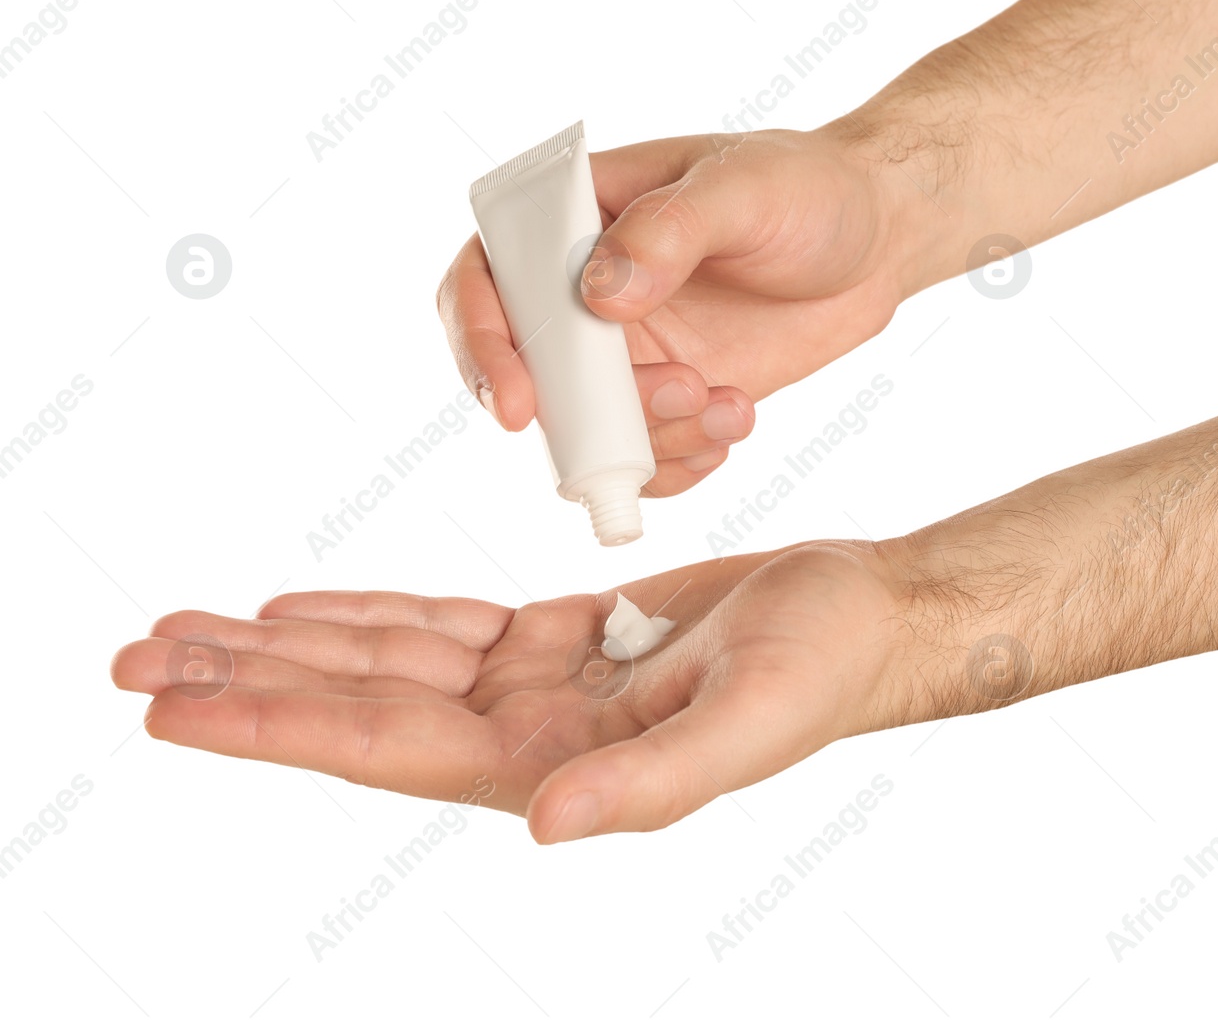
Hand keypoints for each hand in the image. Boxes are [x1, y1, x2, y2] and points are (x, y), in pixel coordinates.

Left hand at [111, 541, 928, 841]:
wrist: (863, 616)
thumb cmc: (823, 670)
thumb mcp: (746, 724)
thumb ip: (647, 784)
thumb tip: (545, 827)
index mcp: (557, 767)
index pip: (386, 748)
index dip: (277, 725)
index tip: (175, 708)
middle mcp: (529, 737)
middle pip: (360, 705)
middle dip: (247, 682)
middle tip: (137, 656)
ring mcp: (540, 687)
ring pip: (387, 663)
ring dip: (289, 644)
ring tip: (190, 629)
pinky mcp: (561, 638)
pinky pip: (444, 627)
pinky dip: (370, 614)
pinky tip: (307, 607)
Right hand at [437, 127, 927, 496]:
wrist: (876, 238)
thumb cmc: (804, 186)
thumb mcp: (742, 188)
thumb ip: (669, 232)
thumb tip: (599, 296)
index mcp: (572, 217)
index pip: (483, 279)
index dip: (480, 344)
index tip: (521, 406)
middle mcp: (580, 291)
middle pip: (526, 375)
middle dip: (586, 414)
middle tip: (681, 393)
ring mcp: (623, 352)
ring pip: (585, 432)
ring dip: (650, 440)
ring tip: (730, 401)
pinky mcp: (669, 396)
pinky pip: (641, 459)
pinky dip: (678, 465)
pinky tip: (733, 423)